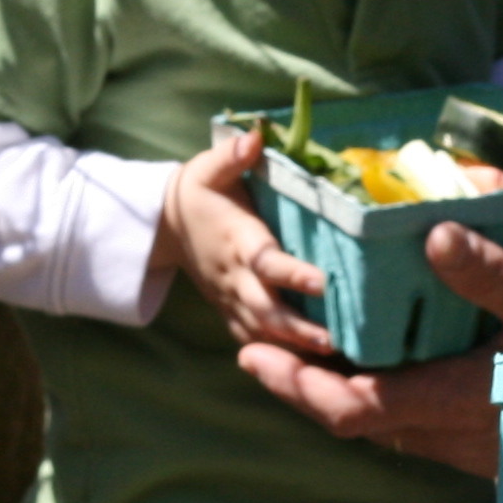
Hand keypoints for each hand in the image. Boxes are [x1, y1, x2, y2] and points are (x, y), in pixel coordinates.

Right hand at [164, 135, 331, 353]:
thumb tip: (255, 135)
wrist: (167, 226)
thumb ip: (233, 155)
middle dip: (298, 328)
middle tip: (336, 340)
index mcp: (238, 239)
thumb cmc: (201, 192)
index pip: (266, 260)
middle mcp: (235, 275)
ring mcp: (231, 298)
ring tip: (332, 359)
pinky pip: (253, 338)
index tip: (323, 281)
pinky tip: (311, 368)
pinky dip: (278, 355)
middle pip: (266, 309)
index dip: (292, 273)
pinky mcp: (230, 311)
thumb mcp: (210, 168)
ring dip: (293, 347)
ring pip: (262, 331)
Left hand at [231, 220, 502, 473]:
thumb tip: (430, 233)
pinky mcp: (481, 447)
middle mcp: (447, 434)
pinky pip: (409, 430)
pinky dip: (376, 402)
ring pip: (379, 429)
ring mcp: (463, 447)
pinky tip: (379, 371)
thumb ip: (490, 273)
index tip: (256, 358)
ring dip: (336, 396)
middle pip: (352, 424)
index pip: (353, 408)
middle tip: (259, 354)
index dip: (298, 387)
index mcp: (452, 401)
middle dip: (301, 390)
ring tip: (304, 357)